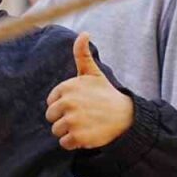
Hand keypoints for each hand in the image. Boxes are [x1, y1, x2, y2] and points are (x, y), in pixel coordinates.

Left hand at [46, 33, 133, 149]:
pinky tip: (87, 134)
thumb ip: (82, 54)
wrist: (125, 116)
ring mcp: (72, 120)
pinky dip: (74, 143)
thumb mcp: (93, 73)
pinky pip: (64, 143)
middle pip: (51, 118)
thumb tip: (84, 33)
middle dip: (64, 119)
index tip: (79, 104)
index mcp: (67, 87)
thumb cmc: (105, 94)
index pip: (51, 103)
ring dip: (69, 131)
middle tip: (82, 116)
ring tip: (85, 125)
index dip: (63, 106)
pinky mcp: (78, 137)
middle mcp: (68, 103)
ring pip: (56, 131)